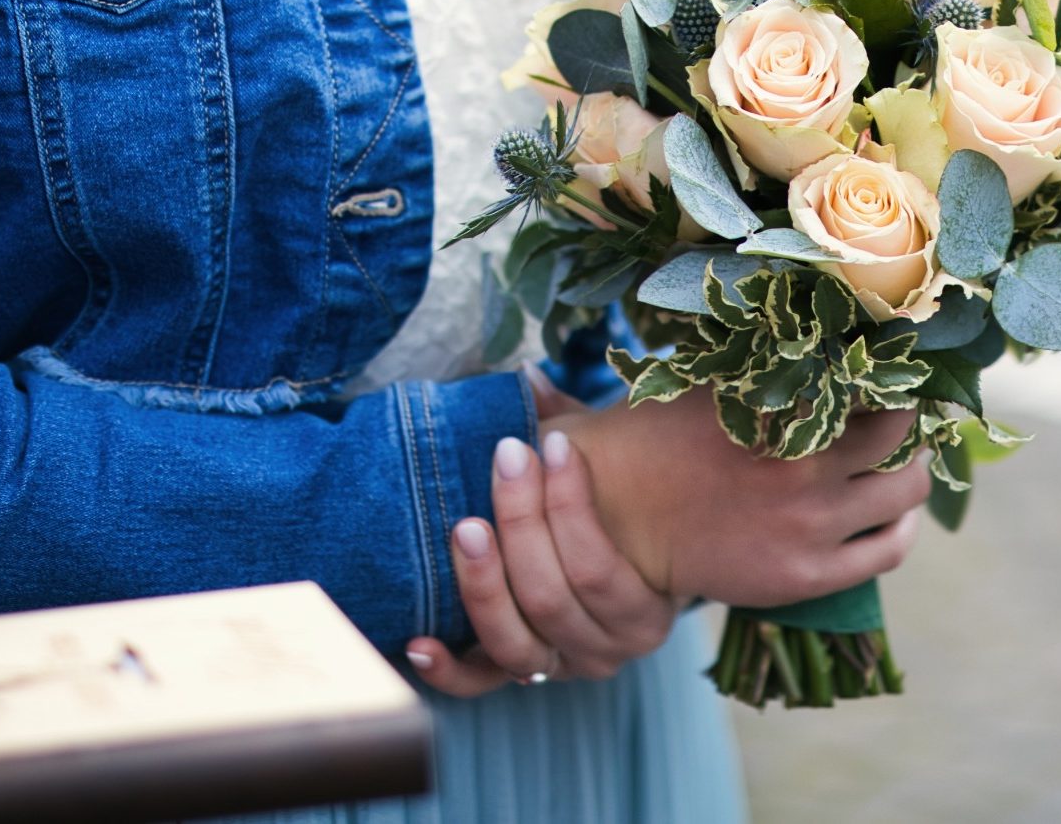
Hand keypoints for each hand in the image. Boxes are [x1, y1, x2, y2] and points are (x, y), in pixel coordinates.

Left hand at [405, 373, 678, 696]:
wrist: (619, 563)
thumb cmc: (611, 507)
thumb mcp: (608, 468)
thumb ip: (571, 425)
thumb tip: (527, 377)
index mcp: (642, 608)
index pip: (598, 566)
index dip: (571, 504)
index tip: (551, 441)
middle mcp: (603, 650)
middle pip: (550, 597)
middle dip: (522, 522)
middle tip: (505, 458)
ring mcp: (556, 667)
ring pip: (513, 643)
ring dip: (483, 583)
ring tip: (464, 527)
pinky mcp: (515, 675)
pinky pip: (477, 683)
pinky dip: (447, 668)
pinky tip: (419, 639)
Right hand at [554, 387, 928, 608]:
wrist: (619, 516)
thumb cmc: (662, 435)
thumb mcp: (715, 381)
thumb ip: (775, 365)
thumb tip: (834, 337)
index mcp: (780, 404)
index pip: (870, 377)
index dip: (888, 369)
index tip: (891, 364)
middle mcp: (805, 463)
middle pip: (901, 432)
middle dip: (909, 416)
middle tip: (902, 410)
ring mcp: (811, 523)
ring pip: (907, 491)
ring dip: (914, 467)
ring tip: (903, 457)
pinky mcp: (809, 573)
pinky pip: (889, 550)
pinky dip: (903, 525)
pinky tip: (894, 510)